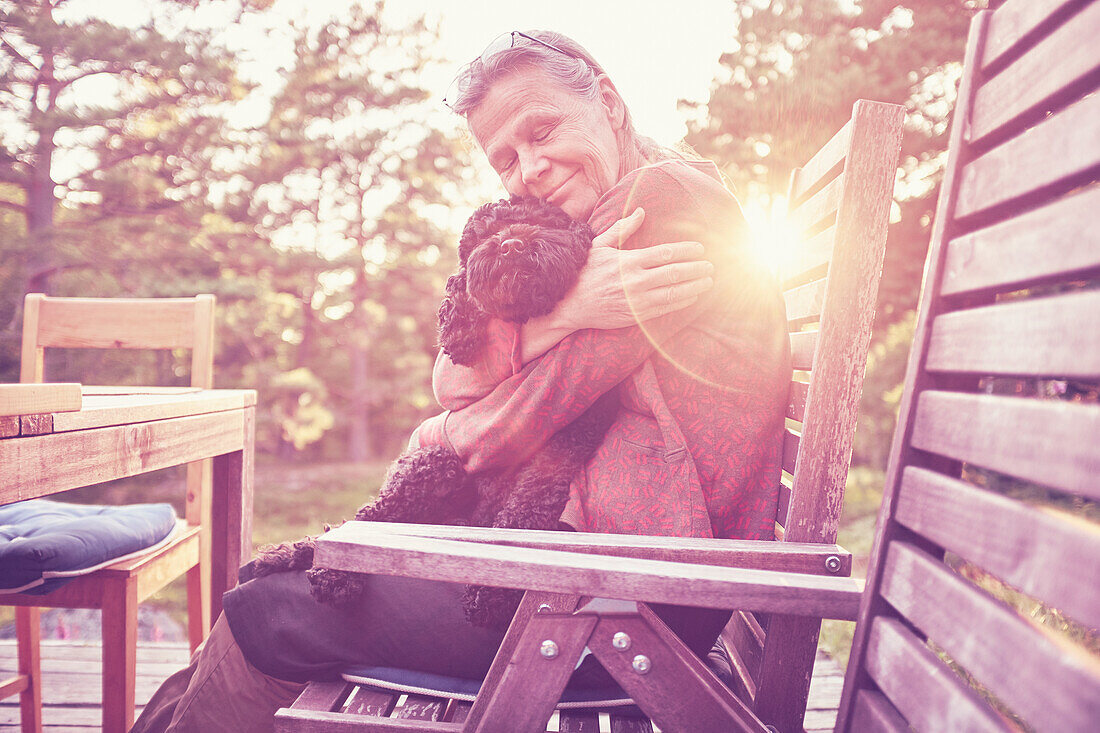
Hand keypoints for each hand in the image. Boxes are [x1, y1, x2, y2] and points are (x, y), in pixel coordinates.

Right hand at [518, 208, 713, 362]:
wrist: (569, 305)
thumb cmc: (584, 273)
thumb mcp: (599, 246)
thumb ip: (622, 229)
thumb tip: (640, 212)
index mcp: (628, 261)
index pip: (665, 253)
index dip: (686, 250)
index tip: (700, 248)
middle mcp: (635, 281)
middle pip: (675, 273)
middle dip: (697, 268)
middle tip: (711, 265)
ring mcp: (637, 301)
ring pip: (674, 293)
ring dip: (695, 286)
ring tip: (708, 281)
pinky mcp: (636, 316)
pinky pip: (665, 309)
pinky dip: (682, 302)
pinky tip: (692, 297)